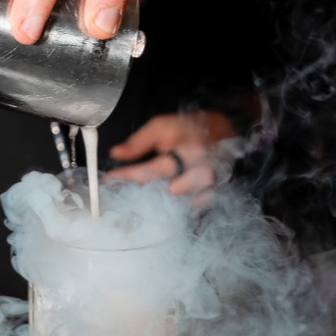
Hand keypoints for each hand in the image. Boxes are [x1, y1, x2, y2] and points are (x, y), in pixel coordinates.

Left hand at [107, 110, 238, 199]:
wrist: (226, 131)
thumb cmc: (191, 128)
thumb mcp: (163, 125)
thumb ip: (139, 141)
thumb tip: (116, 153)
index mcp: (188, 151)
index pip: (152, 170)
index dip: (127, 176)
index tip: (109, 180)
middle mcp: (202, 172)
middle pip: (165, 193)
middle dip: (141, 194)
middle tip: (121, 191)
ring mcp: (210, 188)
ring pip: (177, 205)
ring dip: (156, 203)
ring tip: (138, 198)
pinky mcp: (213, 197)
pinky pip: (188, 210)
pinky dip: (172, 207)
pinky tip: (159, 203)